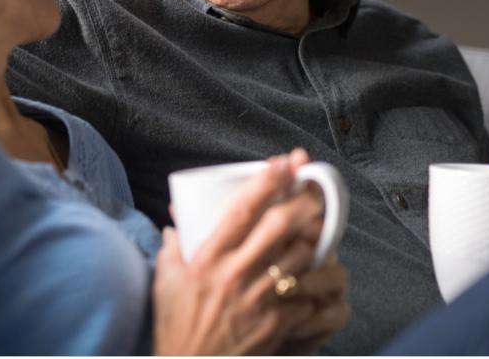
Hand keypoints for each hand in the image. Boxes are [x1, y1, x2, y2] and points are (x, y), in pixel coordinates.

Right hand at [153, 149, 338, 354]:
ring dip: (315, 237)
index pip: (241, 210)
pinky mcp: (275, 326)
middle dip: (301, 200)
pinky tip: (322, 271)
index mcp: (208, 259)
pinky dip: (318, 280)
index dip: (265, 182)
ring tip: (320, 226)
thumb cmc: (175, 324)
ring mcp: (258, 301)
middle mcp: (235, 275)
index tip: (282, 163)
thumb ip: (173, 246)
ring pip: (300, 257)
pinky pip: (307, 296)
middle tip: (313, 186)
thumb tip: (177, 219)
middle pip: (279, 226)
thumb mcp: (166, 279)